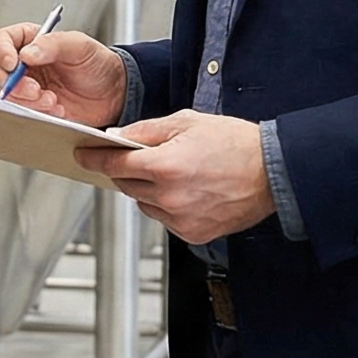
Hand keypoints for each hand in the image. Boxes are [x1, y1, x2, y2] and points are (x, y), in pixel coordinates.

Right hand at [0, 25, 126, 127]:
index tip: (13, 63)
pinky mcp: (34, 108)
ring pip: (8, 96)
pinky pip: (23, 112)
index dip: (1, 52)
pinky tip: (57, 110)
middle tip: (35, 89)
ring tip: (53, 101)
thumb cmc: (98, 64)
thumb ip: (53, 44)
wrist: (114, 94)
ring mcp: (27, 87)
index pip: (1, 40)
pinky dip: (37, 113)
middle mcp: (24, 64)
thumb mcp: (80, 46)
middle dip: (14, 84)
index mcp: (31, 41)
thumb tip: (26, 53)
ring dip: (28, 102)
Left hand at [79, 110, 273, 244]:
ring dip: (147, 190)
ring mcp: (180, 219)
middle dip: (125, 171)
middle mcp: (169, 197)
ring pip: (144, 204)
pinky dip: (167, 206)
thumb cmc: (237, 143)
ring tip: (174, 173)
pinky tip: (187, 190)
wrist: (274, 172)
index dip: (94, 159)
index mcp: (165, 166)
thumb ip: (145, 131)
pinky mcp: (192, 234)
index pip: (114, 165)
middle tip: (138, 158)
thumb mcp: (186, 123)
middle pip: (126, 186)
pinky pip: (165, 219)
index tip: (83, 155)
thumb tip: (117, 138)